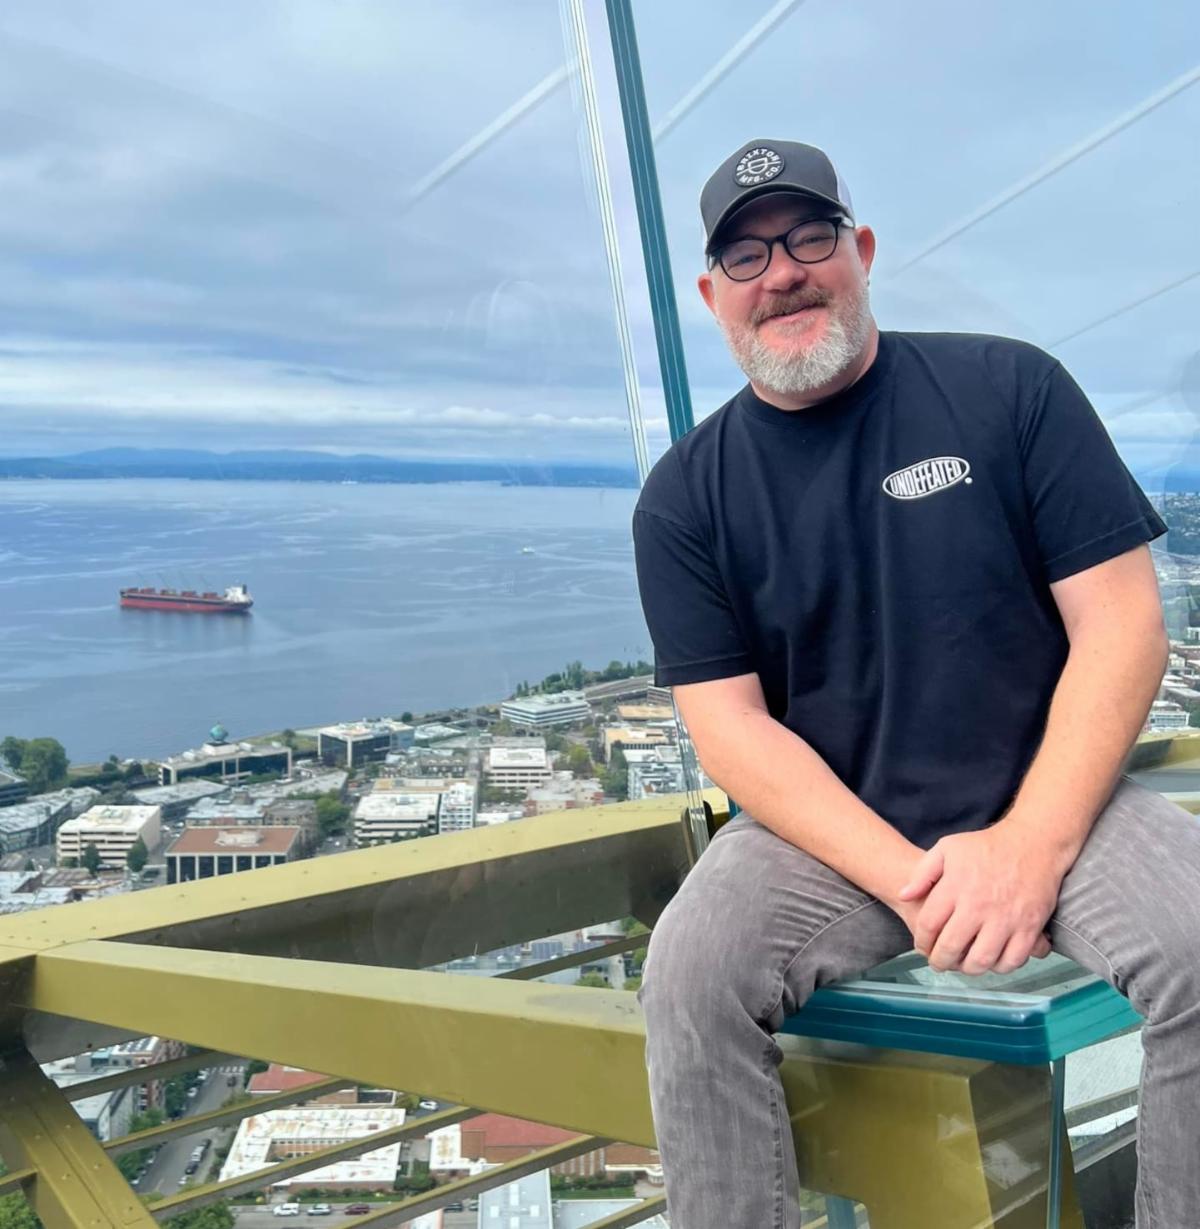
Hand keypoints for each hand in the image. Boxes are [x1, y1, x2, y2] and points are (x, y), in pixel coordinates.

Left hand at [897, 825, 1060, 975]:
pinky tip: (992, 961)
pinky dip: (1000, 967)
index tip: (922, 946)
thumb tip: (903, 896)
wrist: (1032, 843)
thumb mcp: (947, 849)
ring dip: (968, 969)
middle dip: (940, 961)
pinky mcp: (1030, 927)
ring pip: (981, 960)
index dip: (922, 941)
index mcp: (956, 887)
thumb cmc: (986, 847)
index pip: (929, 924)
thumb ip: (922, 874)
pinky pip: (1013, 960)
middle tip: (938, 963)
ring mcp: (1005, 918)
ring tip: (963, 965)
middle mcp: (978, 906)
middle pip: (951, 947)